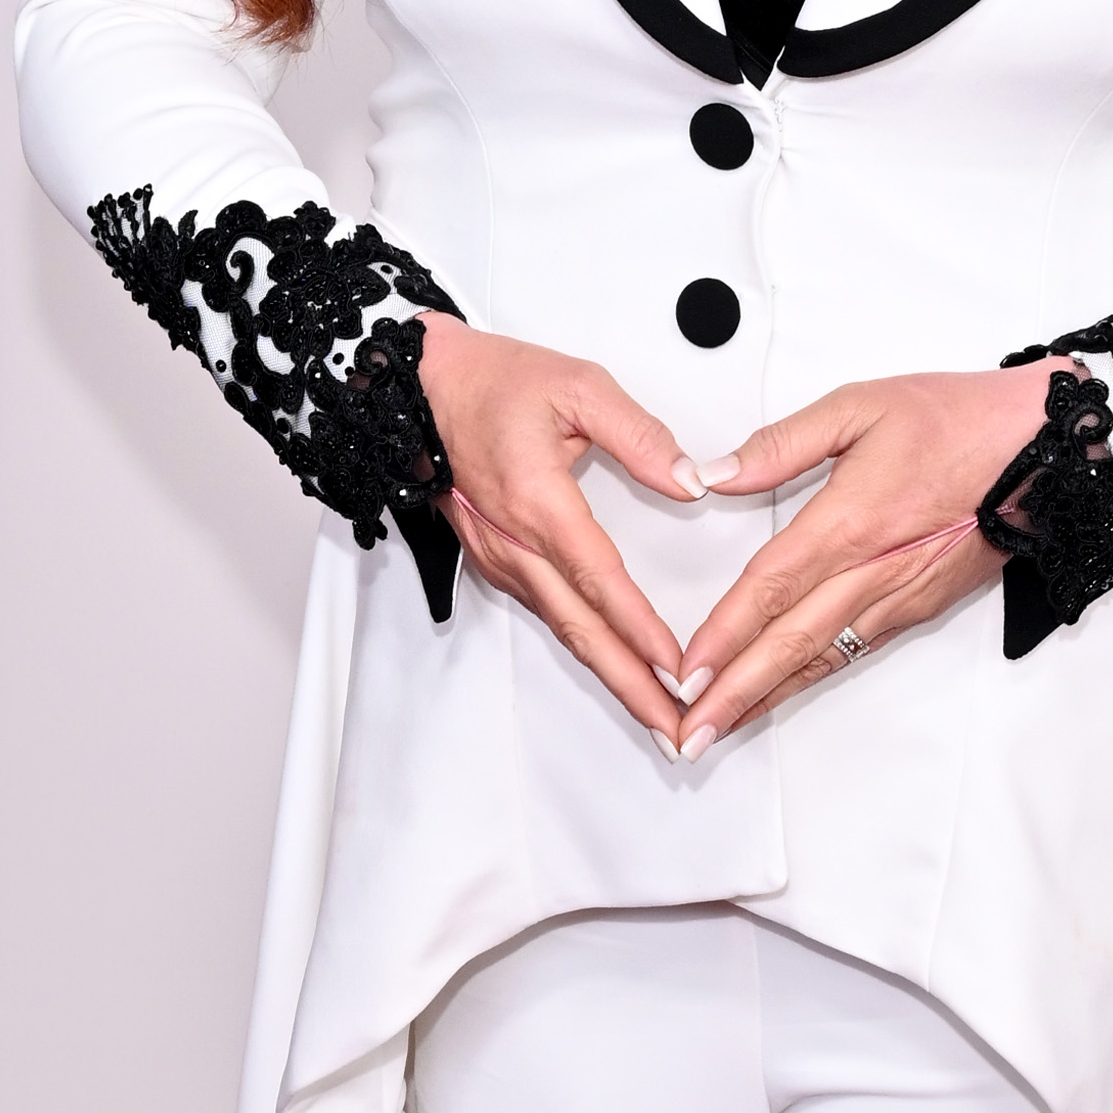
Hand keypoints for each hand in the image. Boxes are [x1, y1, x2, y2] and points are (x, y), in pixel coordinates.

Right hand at [416, 318, 702, 745]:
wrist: (421, 388)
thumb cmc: (492, 383)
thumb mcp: (578, 386)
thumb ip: (640, 435)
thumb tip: (691, 479)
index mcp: (536, 502)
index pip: (598, 578)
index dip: (638, 626)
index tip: (674, 665)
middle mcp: (514, 543)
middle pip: (581, 629)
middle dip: (631, 685)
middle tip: (676, 729)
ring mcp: (502, 559)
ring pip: (564, 630)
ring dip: (612, 675)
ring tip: (658, 714)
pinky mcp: (500, 562)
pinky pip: (550, 616)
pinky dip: (588, 649)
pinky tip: (617, 669)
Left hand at [671, 362, 1060, 752]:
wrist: (1044, 450)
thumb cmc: (959, 421)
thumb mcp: (860, 406)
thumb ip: (781, 444)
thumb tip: (715, 472)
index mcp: (851, 522)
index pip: (771, 589)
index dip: (724, 635)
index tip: (686, 673)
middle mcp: (873, 572)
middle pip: (790, 643)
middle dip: (734, 693)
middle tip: (689, 734)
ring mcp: (899, 597)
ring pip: (821, 658)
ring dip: (767, 697)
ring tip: (722, 727)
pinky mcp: (919, 606)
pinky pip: (852, 650)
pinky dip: (810, 678)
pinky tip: (782, 692)